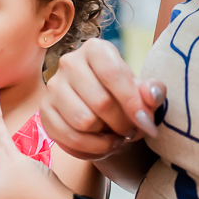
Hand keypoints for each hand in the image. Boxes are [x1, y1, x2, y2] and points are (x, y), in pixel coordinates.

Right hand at [41, 38, 166, 160]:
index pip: (112, 74)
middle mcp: (69, 63)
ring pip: (83, 122)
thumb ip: (153, 91)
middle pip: (100, 102)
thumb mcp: (145, 92)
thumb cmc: (125, 97)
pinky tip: (101, 145)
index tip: (146, 123)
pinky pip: (68, 138)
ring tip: (116, 137)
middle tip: (131, 130)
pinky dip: (90, 149)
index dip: (132, 103)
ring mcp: (53, 87)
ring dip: (106, 138)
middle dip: (122, 124)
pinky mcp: (45, 111)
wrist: (103, 111)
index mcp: (95, 49)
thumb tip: (151, 94)